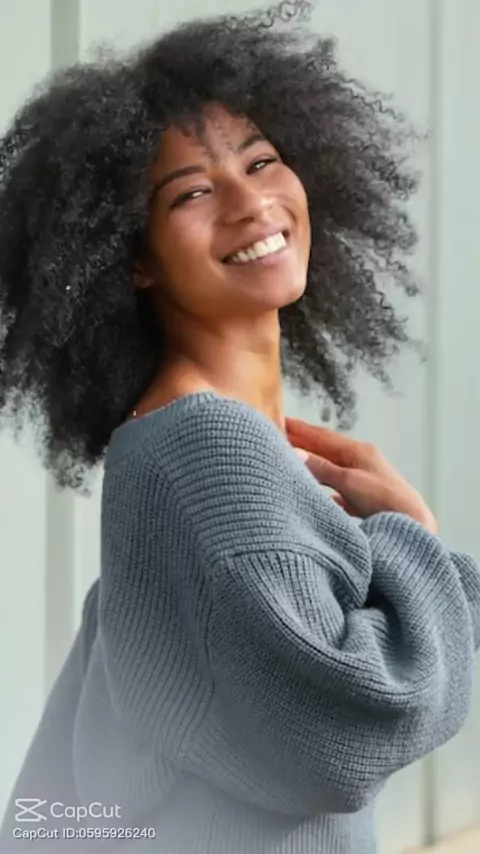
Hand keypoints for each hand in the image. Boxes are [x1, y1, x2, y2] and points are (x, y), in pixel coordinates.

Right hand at [286, 417, 436, 533]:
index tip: (280, 420)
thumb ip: (322, 468)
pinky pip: (338, 487)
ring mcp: (363, 479)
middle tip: (280, 435)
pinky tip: (315, 489)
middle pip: (326, 449)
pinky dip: (323, 484)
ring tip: (293, 459)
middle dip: (303, 442)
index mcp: (358, 451)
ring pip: (331, 467)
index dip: (301, 429)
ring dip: (312, 462)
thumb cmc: (384, 500)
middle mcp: (361, 461)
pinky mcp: (364, 498)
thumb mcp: (349, 481)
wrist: (412, 524)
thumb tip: (296, 453)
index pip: (322, 437)